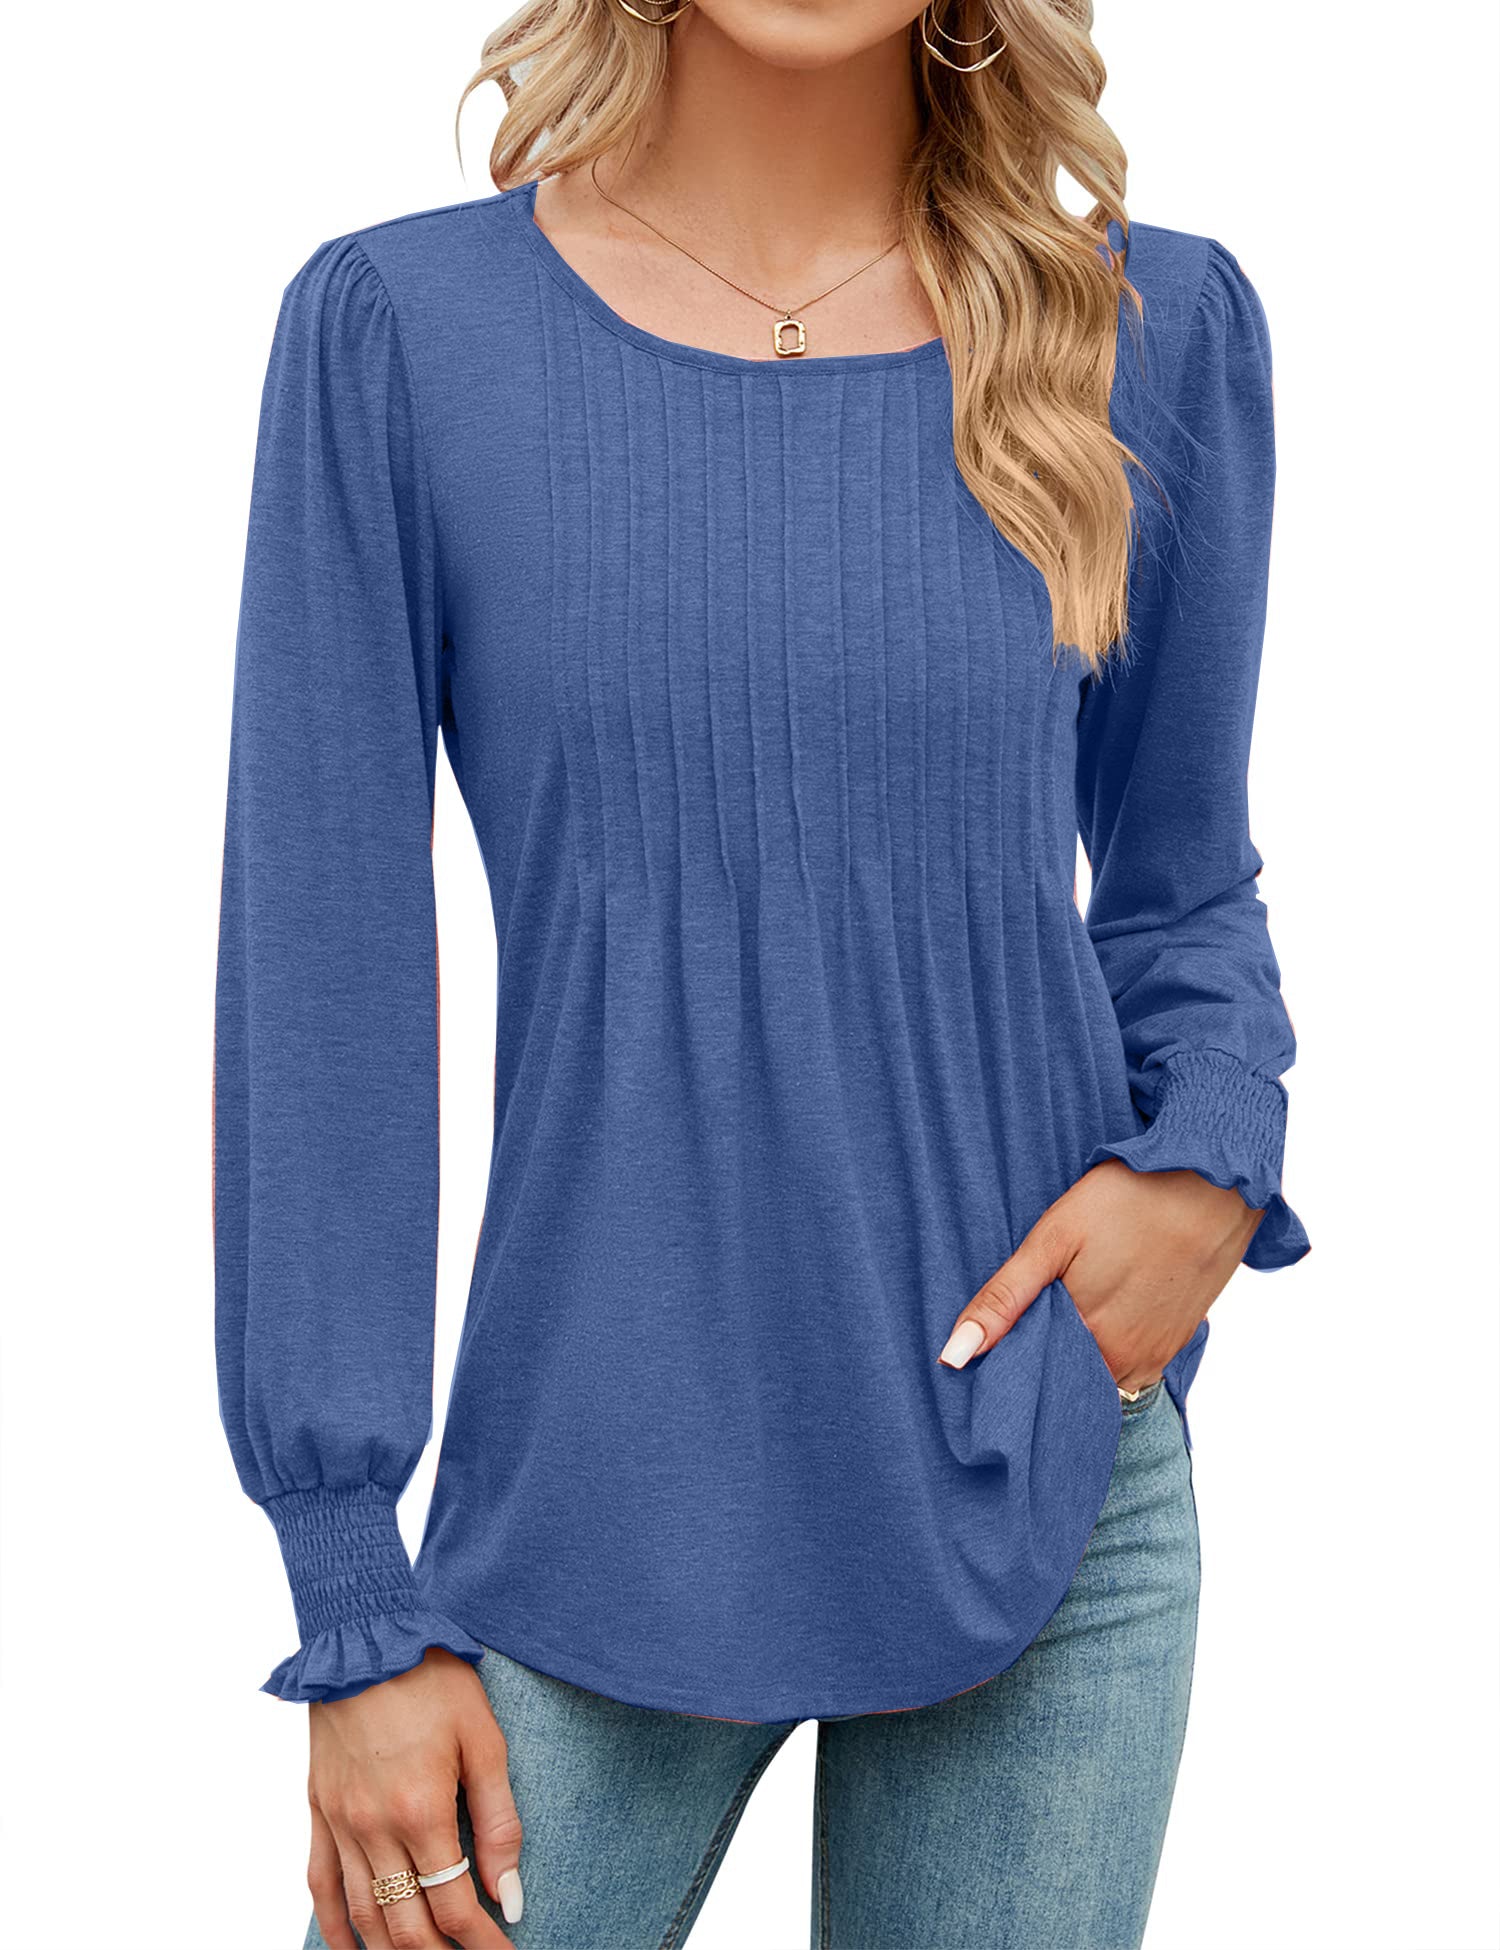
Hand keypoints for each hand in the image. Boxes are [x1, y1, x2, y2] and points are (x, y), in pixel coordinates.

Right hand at [306, 1648, 523, 1949]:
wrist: (367, 1634)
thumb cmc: (432, 1679)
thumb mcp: (484, 1740)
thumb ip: (499, 1822)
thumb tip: (510, 1893)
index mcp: (422, 1810)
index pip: (455, 1906)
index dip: (484, 1943)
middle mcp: (374, 1827)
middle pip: (407, 1925)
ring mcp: (340, 1822)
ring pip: (363, 1916)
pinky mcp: (317, 1808)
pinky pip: (319, 1886)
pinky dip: (335, 1927)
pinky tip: (352, 1948)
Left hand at [937, 1161, 1263, 1392]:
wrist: (1215, 1182)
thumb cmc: (1130, 1199)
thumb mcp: (1054, 1239)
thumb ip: (1004, 1300)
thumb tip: (954, 1357)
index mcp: (1089, 1342)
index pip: (1032, 1384)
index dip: (1007, 1369)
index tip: (990, 1350)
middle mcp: (1125, 1363)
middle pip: (1064, 1382)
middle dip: (1038, 1365)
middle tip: (1024, 1319)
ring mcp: (1156, 1356)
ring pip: (1097, 1376)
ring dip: (1073, 1357)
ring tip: (1061, 1311)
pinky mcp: (1177, 1343)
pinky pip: (1129, 1366)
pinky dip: (1106, 1349)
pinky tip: (1098, 1310)